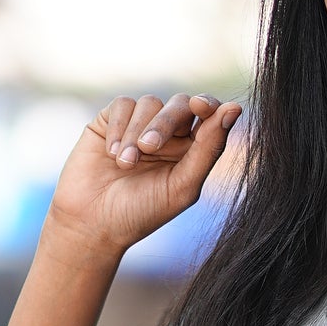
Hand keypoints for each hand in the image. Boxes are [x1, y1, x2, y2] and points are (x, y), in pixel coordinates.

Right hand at [45, 91, 242, 263]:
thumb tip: (234, 108)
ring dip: (137, 132)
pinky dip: (119, 128)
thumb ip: (209, 149)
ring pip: (149, 103)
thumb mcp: (182, 186)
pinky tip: (112, 154)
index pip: (207, 116)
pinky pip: (122, 105)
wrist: (92, 223)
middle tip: (150, 148)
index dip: (207, 105)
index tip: (201, 107)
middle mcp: (168, 134)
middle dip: (166, 122)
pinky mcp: (110, 120)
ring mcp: (139, 125)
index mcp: (191, 150)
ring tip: (125, 165)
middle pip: (179, 105)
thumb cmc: (142, 212)